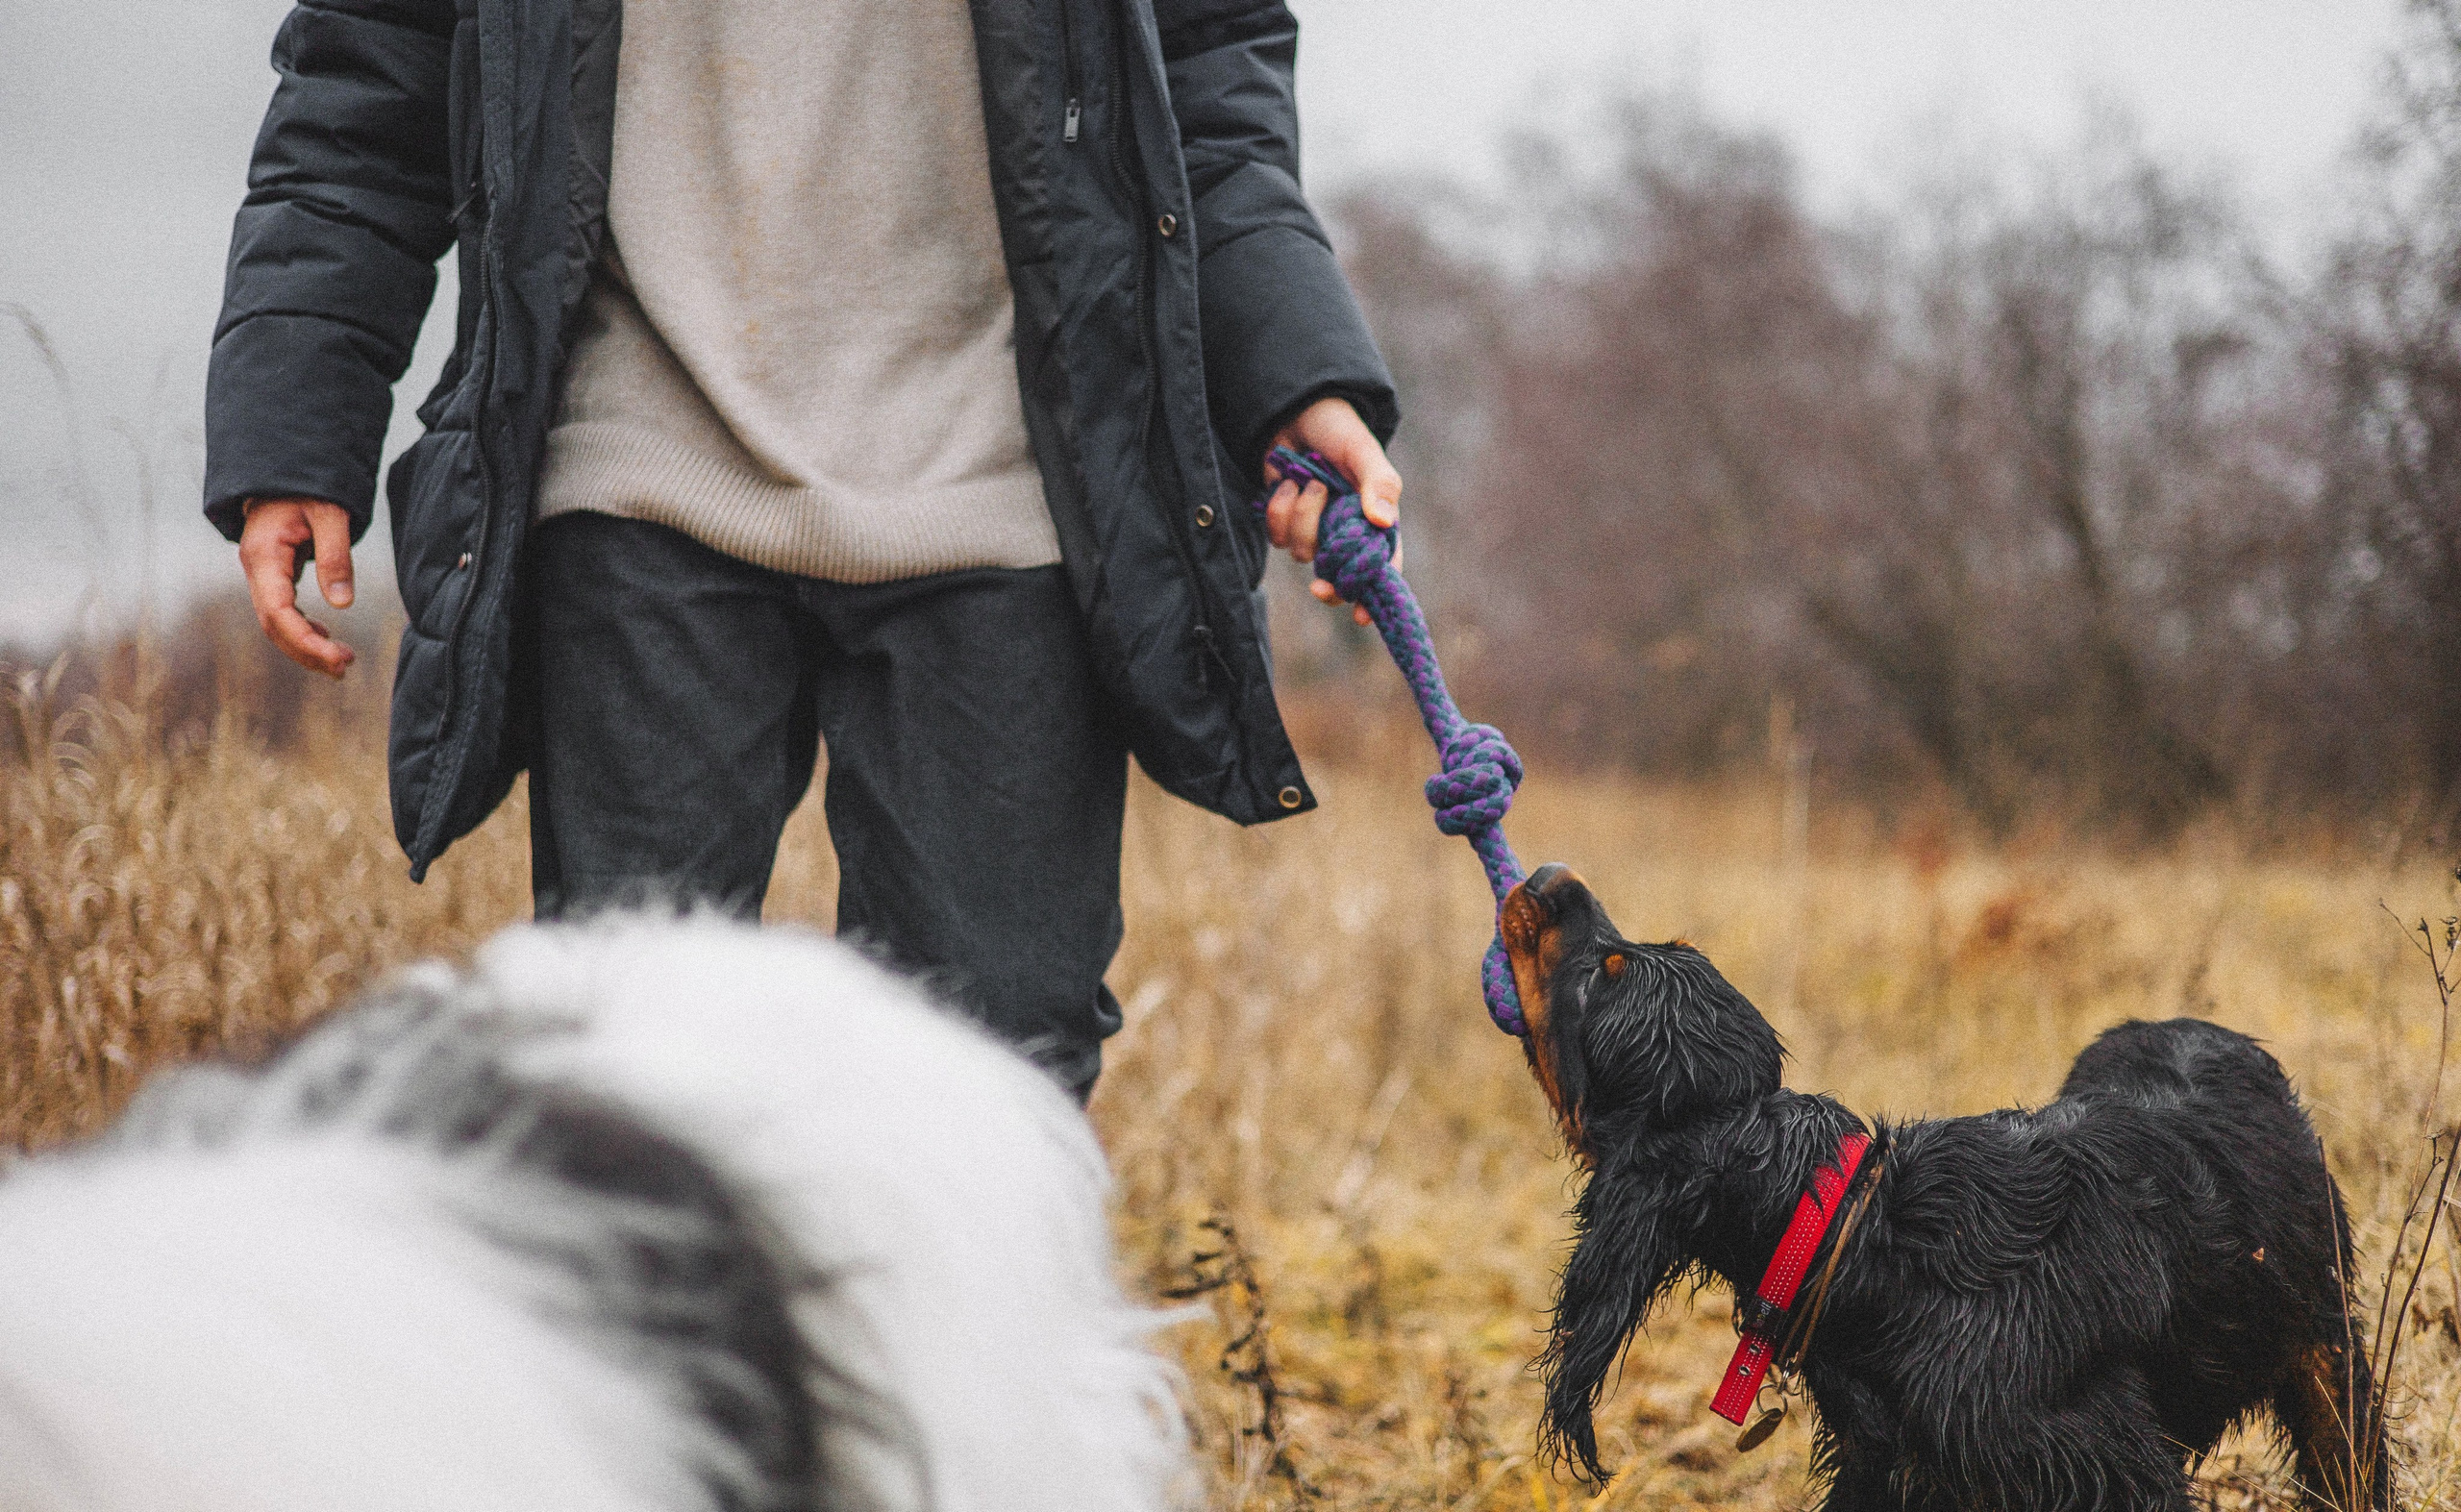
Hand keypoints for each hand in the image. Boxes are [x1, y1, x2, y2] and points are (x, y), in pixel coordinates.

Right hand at [239, 497, 356, 677]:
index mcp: (264, 555)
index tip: (336, 658)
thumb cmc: (307, 487)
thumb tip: (343, 603)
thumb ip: (335, 556)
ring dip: (305, 645)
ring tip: (341, 662)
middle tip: (345, 668)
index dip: (304, 640)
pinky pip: (280, 611)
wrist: (284, 472)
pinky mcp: (271, 575)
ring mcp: (261, 573)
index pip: (277, 611)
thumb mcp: (329, 514)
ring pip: (275, 622)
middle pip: (273, 625)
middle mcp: (256, 568)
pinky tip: (326, 638)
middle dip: (307, 651)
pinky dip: (302, 629)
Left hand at [1262, 396, 1401, 627]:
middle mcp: (1346, 531)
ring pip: (1305, 552)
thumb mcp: (1363, 451)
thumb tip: (1384, 521)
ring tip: (1310, 481)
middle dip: (1329, 582)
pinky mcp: (1284, 521)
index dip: (1373, 596)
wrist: (1294, 410)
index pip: (1381, 567)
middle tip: (1319, 586)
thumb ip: (1378, 483)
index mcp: (1374, 521)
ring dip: (1303, 516)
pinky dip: (1280, 508)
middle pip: (1340, 577)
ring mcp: (1314, 528)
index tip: (1361, 616)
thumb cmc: (1338, 429)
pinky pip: (1278, 536)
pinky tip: (1287, 483)